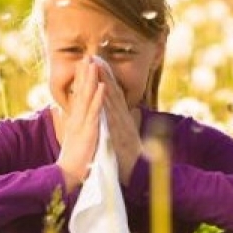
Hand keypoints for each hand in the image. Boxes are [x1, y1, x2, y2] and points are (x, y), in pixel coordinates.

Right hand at [56, 58, 104, 190]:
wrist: (68, 175)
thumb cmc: (72, 158)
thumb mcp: (71, 137)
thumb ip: (67, 124)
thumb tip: (59, 112)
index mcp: (75, 119)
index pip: (78, 95)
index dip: (80, 79)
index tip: (83, 64)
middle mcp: (77, 118)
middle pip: (81, 92)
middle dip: (84, 74)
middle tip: (87, 56)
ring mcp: (82, 123)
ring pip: (87, 97)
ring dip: (90, 80)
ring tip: (94, 63)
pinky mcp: (89, 131)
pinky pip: (95, 112)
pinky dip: (98, 98)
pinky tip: (102, 86)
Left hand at [95, 62, 142, 185]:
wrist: (138, 175)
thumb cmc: (131, 157)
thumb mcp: (129, 137)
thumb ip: (132, 122)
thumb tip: (135, 111)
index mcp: (122, 119)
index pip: (114, 95)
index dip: (106, 79)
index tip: (98, 64)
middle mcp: (123, 119)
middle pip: (113, 93)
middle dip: (104, 75)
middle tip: (95, 57)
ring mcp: (123, 126)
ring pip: (113, 101)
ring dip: (105, 84)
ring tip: (97, 68)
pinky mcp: (121, 136)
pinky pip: (112, 118)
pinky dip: (108, 105)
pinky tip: (103, 94)